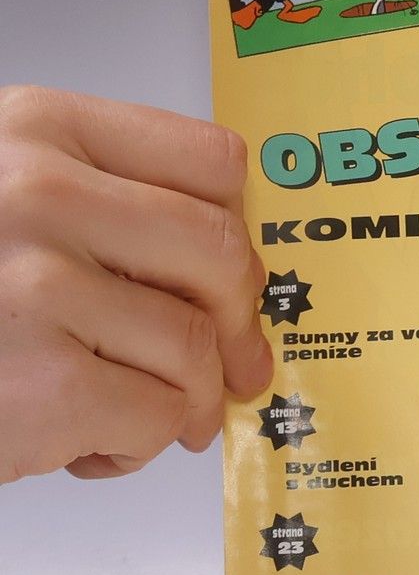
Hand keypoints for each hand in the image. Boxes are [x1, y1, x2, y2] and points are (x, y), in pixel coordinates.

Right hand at [0, 87, 272, 483]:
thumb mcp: (0, 198)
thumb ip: (99, 204)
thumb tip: (237, 278)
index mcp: (36, 129)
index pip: (211, 164)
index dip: (236, 230)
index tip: (229, 275)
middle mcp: (36, 193)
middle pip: (220, 255)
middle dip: (235, 326)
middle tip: (230, 367)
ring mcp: (35, 286)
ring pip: (195, 346)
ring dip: (183, 399)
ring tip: (128, 413)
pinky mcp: (39, 382)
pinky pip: (158, 413)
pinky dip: (137, 445)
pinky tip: (86, 442)